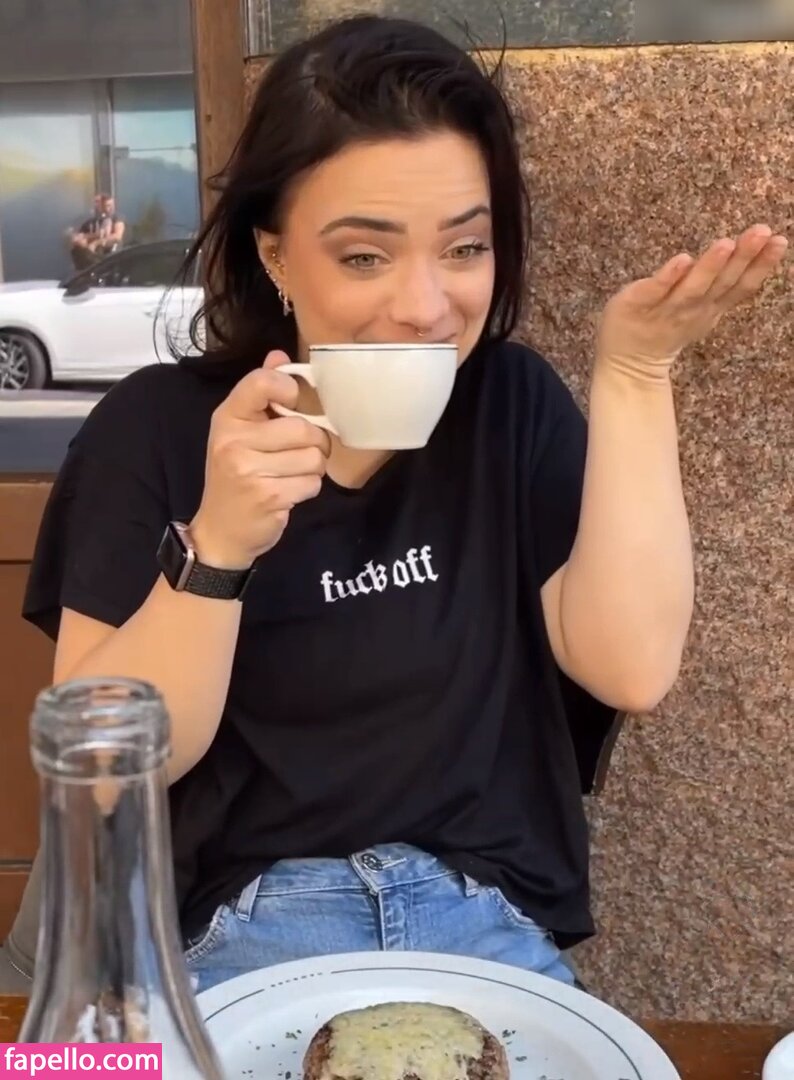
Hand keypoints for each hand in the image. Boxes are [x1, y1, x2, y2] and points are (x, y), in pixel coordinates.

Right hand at [190, 351, 329, 567]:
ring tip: (289, 474)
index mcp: (228, 417)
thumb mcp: (240, 432)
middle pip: (302, 428)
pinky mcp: (268, 496)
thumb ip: (261, 393)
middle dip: (312, 443)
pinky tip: (288, 492)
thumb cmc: (235, 475)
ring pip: (313, 457)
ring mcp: (249, 470)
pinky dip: (307, 489)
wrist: (220, 531)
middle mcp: (234, 440)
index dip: (290, 389)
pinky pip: (312, 483)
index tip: (291, 404)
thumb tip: (280, 355)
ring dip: (311, 469)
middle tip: (297, 454)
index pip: (263, 382)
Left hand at [597, 224, 788, 378]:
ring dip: (710, 266)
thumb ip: (727, 282)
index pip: (742, 285)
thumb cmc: (668, 325)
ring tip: (726, 243)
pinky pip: (655, 292)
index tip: (779, 240)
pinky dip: (668, 278)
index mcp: (712, 306)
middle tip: (761, 231)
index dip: (762, 265)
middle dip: (743, 257)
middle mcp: (693, 308)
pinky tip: (682, 259)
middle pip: (722, 282)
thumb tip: (760, 249)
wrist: (630, 363)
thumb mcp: (705, 307)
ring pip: (692, 288)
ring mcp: (666, 309)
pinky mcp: (638, 305)